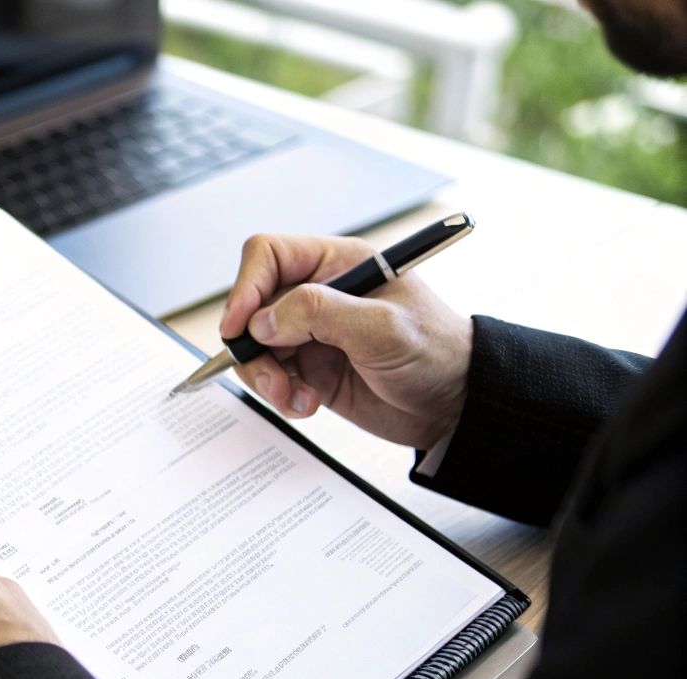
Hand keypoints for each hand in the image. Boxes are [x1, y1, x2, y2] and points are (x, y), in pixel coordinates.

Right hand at [220, 233, 474, 450]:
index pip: (269, 256)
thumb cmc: (436, 353)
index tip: (239, 327)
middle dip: (254, 346)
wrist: (454, 405)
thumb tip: (261, 321)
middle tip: (274, 377)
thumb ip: (319, 313)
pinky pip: (270, 376)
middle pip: (252, 306)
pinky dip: (279, 395)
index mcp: (339, 265)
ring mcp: (311, 333)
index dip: (247, 287)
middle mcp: (319, 294)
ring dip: (265, 376)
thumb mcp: (382, 327)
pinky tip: (307, 404)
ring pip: (255, 345)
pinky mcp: (309, 368)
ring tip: (294, 396)